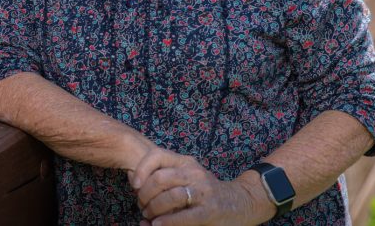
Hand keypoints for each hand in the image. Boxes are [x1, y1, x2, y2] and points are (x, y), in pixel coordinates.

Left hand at [127, 147, 263, 225]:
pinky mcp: (209, 210)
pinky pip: (184, 216)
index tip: (134, 185)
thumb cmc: (205, 192)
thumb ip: (165, 182)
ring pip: (170, 196)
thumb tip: (137, 194)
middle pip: (159, 178)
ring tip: (150, 216)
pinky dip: (167, 221)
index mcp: (185, 162)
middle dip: (144, 195)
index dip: (141, 170)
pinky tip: (158, 224)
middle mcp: (194, 172)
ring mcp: (203, 191)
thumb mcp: (187, 178)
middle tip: (142, 206)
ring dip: (154, 209)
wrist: (239, 202)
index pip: (157, 156)